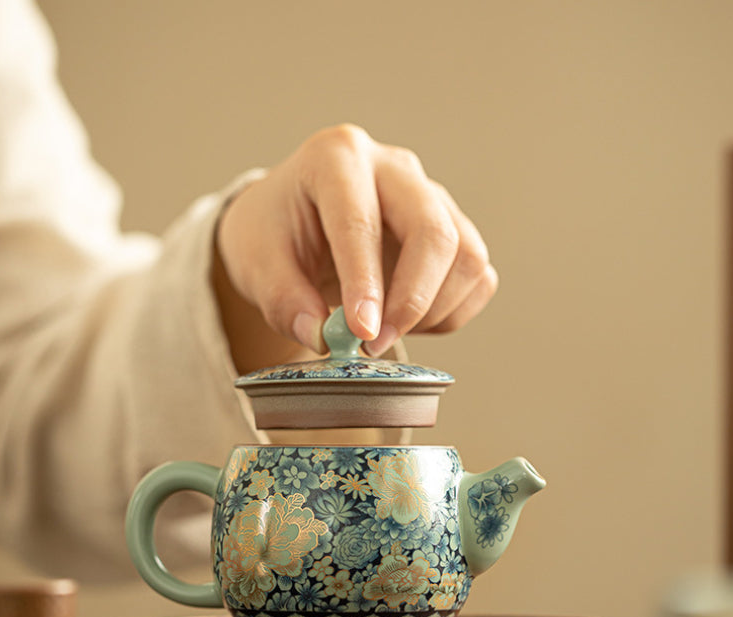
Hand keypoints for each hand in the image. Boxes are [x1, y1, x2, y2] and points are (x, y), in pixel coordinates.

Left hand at [213, 124, 497, 372]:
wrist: (294, 224)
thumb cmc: (274, 233)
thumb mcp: (255, 262)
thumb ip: (282, 300)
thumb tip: (322, 335)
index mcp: (337, 158)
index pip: (359, 221)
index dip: (364, 282)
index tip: (361, 333)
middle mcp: (394, 169)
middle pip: (433, 230)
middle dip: (411, 299)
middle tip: (376, 343)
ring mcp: (432, 197)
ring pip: (467, 256)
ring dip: (434, 310)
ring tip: (385, 332)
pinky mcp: (454, 230)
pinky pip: (477, 278)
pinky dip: (450, 313)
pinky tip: (407, 321)